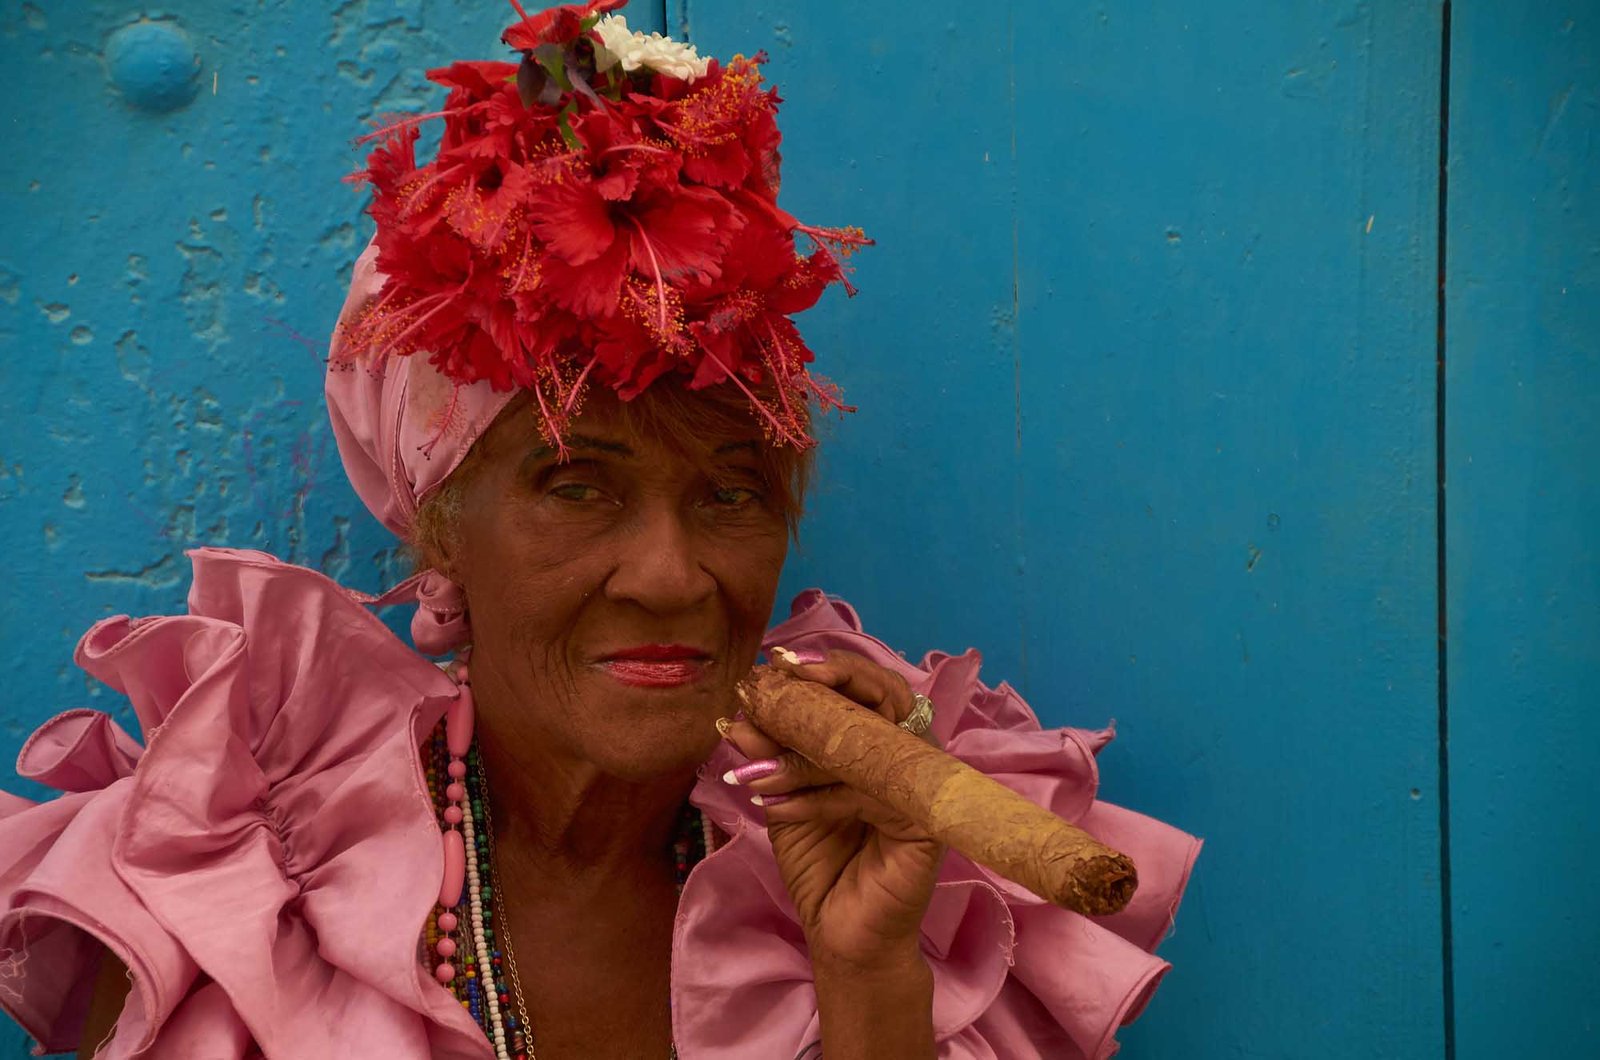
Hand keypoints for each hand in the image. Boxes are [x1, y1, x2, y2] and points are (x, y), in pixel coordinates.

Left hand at [721, 648, 945, 969]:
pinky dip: (814, 799)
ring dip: (802, 752)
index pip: (866, 685)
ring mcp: (922, 787)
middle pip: (886, 693)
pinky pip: (865, 794)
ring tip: (752, 770)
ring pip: (868, 744)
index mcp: (882, 740)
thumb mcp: (783, 796)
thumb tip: (739, 712)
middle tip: (780, 680)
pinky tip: (774, 809)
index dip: (829, 666)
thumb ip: (769, 754)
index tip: (777, 661)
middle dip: (831, 680)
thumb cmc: (822, 861)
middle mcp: (910, 755)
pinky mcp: (924, 824)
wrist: (839, 933)